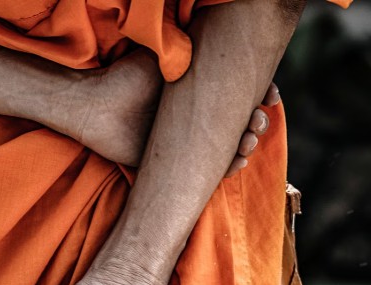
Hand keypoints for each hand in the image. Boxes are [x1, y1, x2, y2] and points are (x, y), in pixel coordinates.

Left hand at [79, 51, 280, 168]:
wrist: (97, 107)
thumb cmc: (127, 78)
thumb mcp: (168, 57)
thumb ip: (193, 48)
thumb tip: (223, 27)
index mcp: (198, 93)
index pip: (238, 95)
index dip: (260, 96)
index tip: (272, 95)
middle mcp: (195, 119)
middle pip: (239, 124)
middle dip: (257, 123)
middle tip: (259, 120)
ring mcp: (186, 144)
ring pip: (228, 149)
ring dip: (246, 146)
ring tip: (248, 140)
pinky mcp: (175, 166)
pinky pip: (209, 172)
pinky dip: (227, 168)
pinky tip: (237, 162)